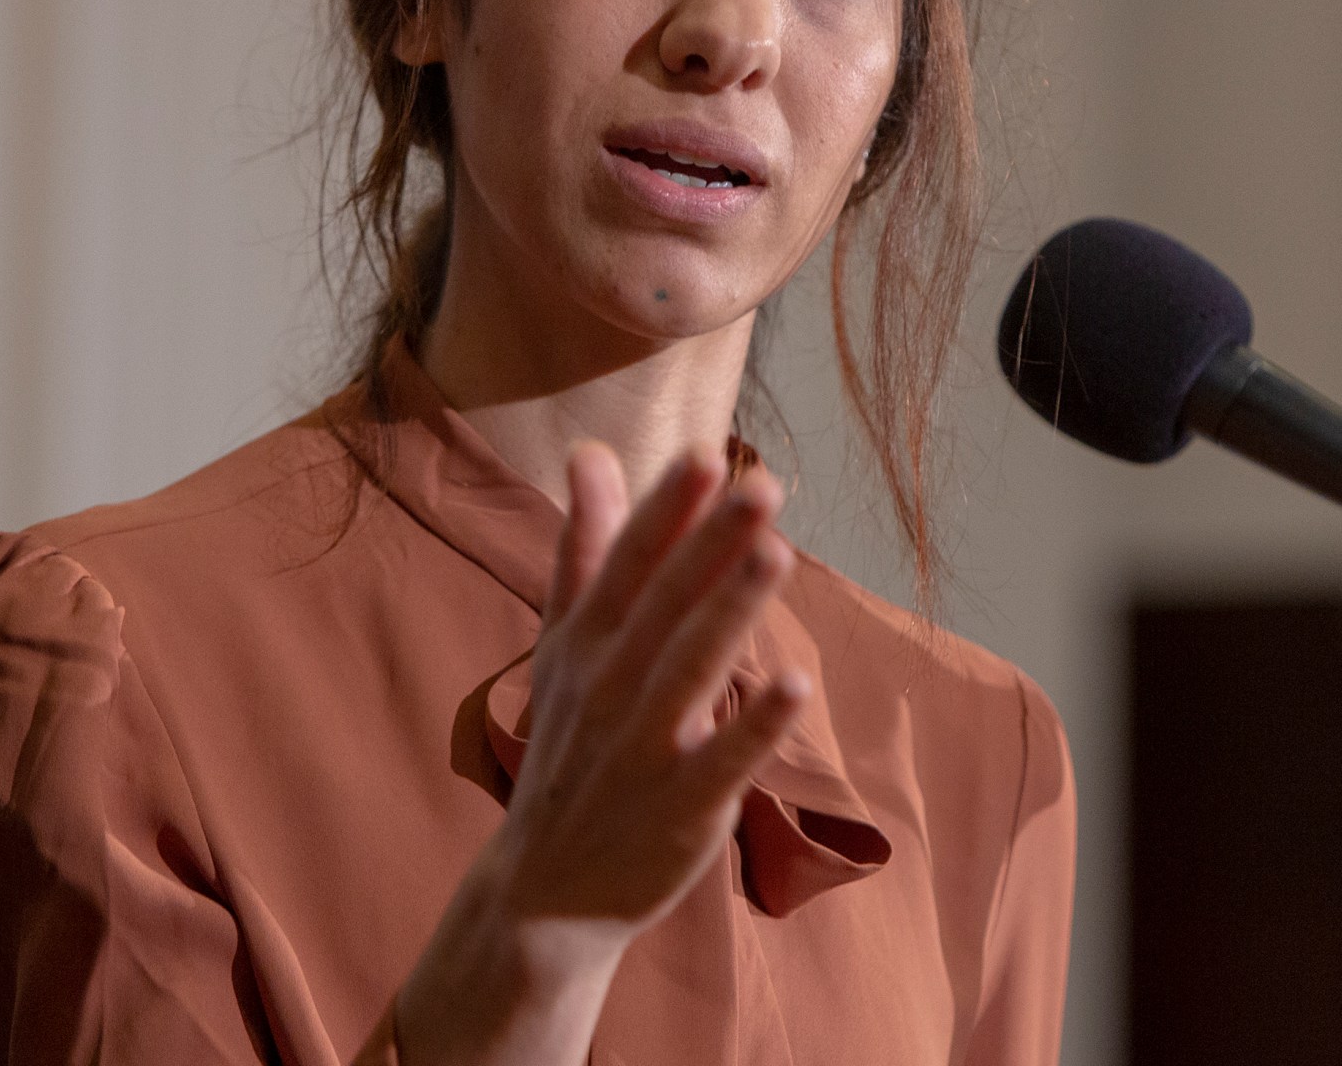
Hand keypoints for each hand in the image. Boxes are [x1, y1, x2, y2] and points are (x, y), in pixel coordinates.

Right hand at [396, 443, 806, 1064]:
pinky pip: (723, 762)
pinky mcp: (683, 807)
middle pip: (664, 605)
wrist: (545, 890)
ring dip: (731, 613)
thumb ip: (586, 548)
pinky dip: (754, 726)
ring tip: (777, 554)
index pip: (628, 564)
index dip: (666, 511)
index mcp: (588, 642)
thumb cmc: (573, 745)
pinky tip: (796, 685)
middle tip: (761, 486)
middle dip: (709, 545)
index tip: (706, 453)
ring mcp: (645, 748)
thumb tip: (590, 451)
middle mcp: (613, 686)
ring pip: (691, 669)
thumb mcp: (568, 644)